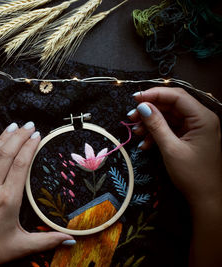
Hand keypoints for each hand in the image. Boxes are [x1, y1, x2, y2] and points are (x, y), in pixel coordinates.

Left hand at [0, 122, 73, 266]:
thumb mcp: (21, 247)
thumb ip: (48, 241)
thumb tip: (72, 240)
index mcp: (7, 200)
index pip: (20, 164)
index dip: (29, 147)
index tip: (37, 135)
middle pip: (6, 154)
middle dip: (18, 136)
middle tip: (29, 125)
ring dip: (2, 138)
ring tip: (13, 126)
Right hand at [127, 87, 221, 265]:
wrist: (206, 198)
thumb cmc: (192, 174)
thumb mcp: (170, 148)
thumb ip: (156, 125)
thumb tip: (142, 106)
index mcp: (203, 118)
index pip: (177, 96)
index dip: (154, 94)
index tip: (134, 99)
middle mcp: (201, 119)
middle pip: (171, 105)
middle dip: (150, 110)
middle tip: (131, 117)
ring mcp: (195, 128)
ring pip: (169, 117)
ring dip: (151, 123)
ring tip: (136, 132)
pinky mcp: (190, 137)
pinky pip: (170, 128)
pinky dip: (156, 134)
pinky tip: (145, 144)